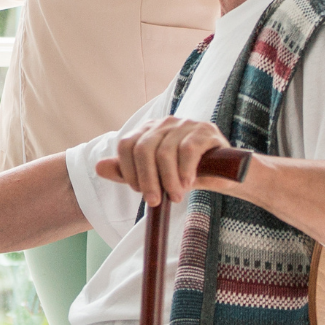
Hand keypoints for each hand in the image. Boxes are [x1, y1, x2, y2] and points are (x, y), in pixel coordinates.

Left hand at [95, 117, 230, 207]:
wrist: (226, 176)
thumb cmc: (185, 175)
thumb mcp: (155, 177)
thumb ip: (128, 172)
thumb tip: (98, 167)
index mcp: (147, 131)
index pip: (126, 144)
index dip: (128, 170)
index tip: (138, 191)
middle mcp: (163, 123)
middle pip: (143, 148)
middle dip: (147, 179)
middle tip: (155, 201)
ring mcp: (185, 123)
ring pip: (165, 151)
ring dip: (168, 179)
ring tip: (176, 196)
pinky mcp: (205, 130)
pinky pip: (188, 149)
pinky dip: (185, 170)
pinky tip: (188, 184)